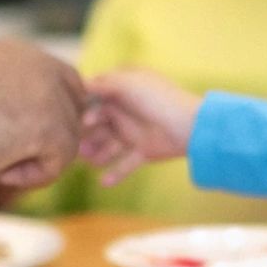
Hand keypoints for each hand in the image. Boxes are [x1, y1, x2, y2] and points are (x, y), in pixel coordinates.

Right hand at [0, 40, 87, 188]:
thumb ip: (0, 99)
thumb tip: (14, 129)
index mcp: (18, 53)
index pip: (63, 82)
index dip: (52, 116)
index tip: (25, 142)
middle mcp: (40, 64)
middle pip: (74, 111)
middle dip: (51, 140)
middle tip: (14, 162)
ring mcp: (49, 93)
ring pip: (68, 140)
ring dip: (35, 162)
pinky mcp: (51, 124)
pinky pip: (60, 161)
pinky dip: (33, 176)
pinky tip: (1, 172)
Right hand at [81, 70, 202, 185]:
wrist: (190, 126)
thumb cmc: (159, 99)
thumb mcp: (128, 83)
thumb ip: (104, 83)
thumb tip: (83, 85)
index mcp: (123, 91)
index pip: (96, 99)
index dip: (84, 108)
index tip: (76, 118)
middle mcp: (126, 111)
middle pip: (99, 124)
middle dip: (86, 135)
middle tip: (77, 145)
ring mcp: (135, 132)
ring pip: (108, 145)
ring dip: (97, 153)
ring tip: (87, 161)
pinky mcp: (143, 151)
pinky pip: (126, 164)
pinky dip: (115, 174)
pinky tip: (103, 182)